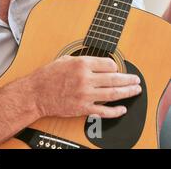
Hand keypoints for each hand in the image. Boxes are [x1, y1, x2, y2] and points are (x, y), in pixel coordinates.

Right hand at [27, 55, 141, 118]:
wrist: (35, 93)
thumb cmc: (47, 76)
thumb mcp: (63, 60)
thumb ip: (81, 60)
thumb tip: (96, 62)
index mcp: (81, 64)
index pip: (108, 64)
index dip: (115, 67)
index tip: (116, 69)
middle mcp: (85, 78)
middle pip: (115, 79)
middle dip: (129, 79)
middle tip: (136, 80)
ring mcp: (85, 94)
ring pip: (113, 93)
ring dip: (128, 92)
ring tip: (135, 90)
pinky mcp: (83, 107)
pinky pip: (104, 110)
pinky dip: (115, 111)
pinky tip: (122, 109)